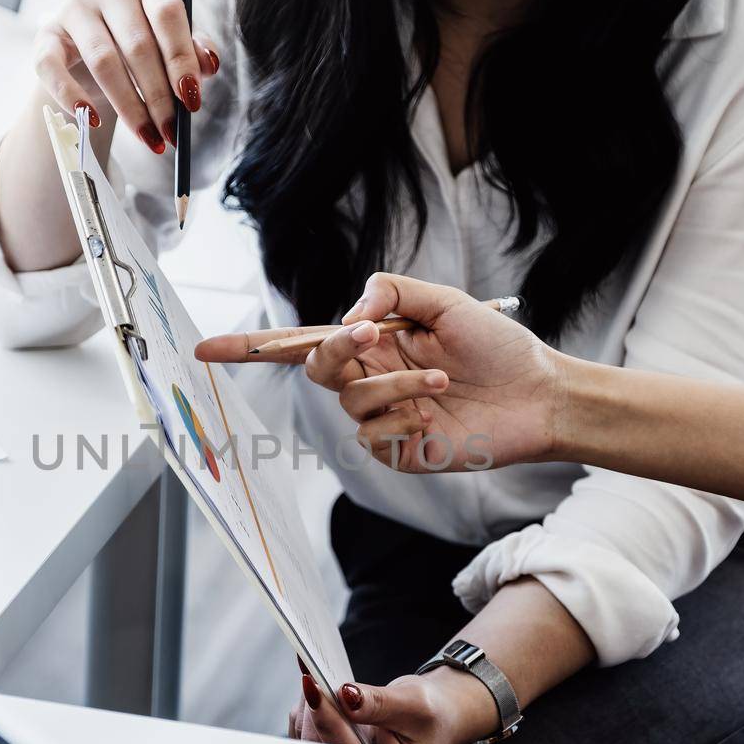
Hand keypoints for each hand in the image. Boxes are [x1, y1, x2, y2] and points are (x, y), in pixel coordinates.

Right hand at [34, 0, 219, 153]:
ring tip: (148, 138)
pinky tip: (92, 121)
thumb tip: (209, 64)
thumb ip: (194, 51)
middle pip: (137, 44)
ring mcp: (76, 7)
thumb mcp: (175, 45)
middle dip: (158, 96)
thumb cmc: (146, 46)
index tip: (191, 99)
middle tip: (171, 132)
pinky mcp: (47, 34)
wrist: (96, 54)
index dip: (180, 59)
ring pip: (103, 61)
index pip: (167, 14)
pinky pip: (52, 66)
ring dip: (128, 106)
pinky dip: (71, 96)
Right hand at [196, 274, 563, 471]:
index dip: (251, 348)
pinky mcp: (399, 451)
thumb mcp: (444, 301)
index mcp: (372, 341)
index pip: (301, 343)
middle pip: (316, 367)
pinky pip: (374, 438)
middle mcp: (370, 379)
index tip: (203, 350)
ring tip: (443, 383)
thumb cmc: (498, 345)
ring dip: (395, 385)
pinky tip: (437, 415)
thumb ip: (390, 292)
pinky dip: (404, 420)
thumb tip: (348, 315)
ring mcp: (382, 418)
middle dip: (336, 350)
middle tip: (371, 335)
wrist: (539, 393)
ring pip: (351, 403)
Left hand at [286, 667, 499, 743]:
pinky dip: (309, 705)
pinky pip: (308, 729)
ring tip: (315, 673)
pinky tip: (316, 686)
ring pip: (309, 736)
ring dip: (308, 705)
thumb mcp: (413, 704)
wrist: (430, 714)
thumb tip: (346, 696)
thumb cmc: (430, 713)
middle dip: (313, 707)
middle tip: (312, 674)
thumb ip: (379, 704)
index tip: (314, 688)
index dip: (328, 720)